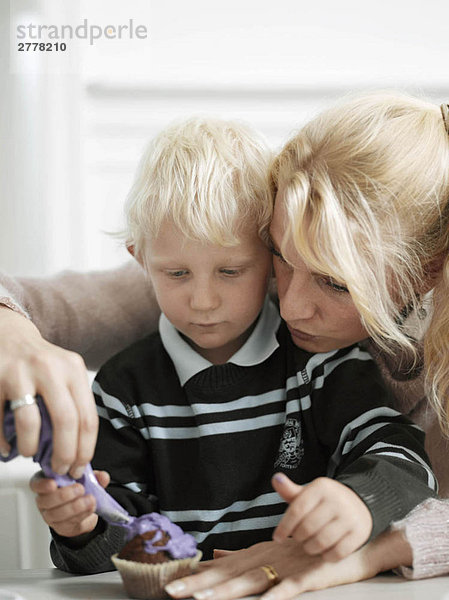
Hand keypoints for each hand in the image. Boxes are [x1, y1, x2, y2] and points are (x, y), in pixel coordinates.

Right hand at [0, 307, 97, 477]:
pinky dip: (4, 441)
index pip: (87, 417)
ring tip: (30, 453)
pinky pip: (1, 420)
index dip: (85, 449)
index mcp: (73, 369)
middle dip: (64, 454)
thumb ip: (74, 404)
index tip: (79, 467)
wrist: (10, 336)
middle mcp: (50, 368)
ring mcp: (21, 372)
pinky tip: (8, 448)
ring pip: (31, 422)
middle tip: (59, 469)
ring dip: (31, 447)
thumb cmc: (41, 363)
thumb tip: (78, 452)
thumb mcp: (65, 374)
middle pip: (66, 421)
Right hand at [29, 469, 109, 537]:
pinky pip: (68, 523)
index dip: (42, 485)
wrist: (84, 508)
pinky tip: (90, 509)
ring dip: (74, 507)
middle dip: (63, 495)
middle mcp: (44, 500)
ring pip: (56, 514)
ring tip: (90, 501)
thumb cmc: (79, 488)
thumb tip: (103, 477)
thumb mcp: (86, 478)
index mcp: (46, 483)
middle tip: (80, 489)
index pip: (36, 484)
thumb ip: (93, 476)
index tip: (53, 484)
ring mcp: (50, 515)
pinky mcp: (60, 527)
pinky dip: (81, 515)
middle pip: (46, 501)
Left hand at [165, 532, 404, 599]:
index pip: (221, 568)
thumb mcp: (268, 550)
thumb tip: (215, 555)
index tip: (170, 583)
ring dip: (228, 590)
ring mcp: (285, 567)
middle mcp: (266, 559)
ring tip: (202, 598)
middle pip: (228, 575)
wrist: (343, 533)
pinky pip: (291, 587)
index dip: (196, 577)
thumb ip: (241, 554)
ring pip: (252, 581)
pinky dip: (278, 594)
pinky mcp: (307, 575)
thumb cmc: (304, 545)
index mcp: (256, 555)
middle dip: (200, 586)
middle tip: (171, 591)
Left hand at [271, 473, 372, 560]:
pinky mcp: (359, 533)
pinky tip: (323, 551)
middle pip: (307, 527)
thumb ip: (290, 491)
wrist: (358, 504)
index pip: (297, 510)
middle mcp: (337, 500)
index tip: (277, 538)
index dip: (284, 526)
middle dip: (298, 537)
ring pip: (321, 542)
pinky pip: (337, 552)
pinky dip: (326, 556)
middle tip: (298, 538)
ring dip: (310, 548)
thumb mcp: (308, 493)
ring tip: (308, 545)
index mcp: (322, 487)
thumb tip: (276, 479)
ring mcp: (350, 517)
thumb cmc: (325, 501)